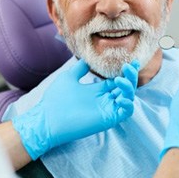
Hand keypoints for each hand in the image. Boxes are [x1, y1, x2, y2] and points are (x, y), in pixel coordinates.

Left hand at [12, 59, 138, 159]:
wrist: (47, 118)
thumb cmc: (56, 99)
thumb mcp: (69, 77)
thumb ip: (80, 68)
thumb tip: (87, 58)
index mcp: (97, 90)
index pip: (117, 80)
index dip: (126, 72)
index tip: (132, 62)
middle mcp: (104, 99)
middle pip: (125, 87)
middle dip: (130, 76)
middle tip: (129, 66)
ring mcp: (107, 109)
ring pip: (127, 98)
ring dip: (129, 87)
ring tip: (119, 80)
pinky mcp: (108, 119)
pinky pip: (125, 112)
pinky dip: (128, 104)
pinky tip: (121, 97)